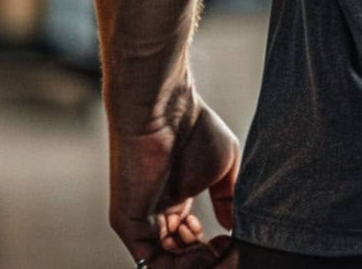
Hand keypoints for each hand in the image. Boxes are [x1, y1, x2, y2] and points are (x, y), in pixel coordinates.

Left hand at [108, 86, 240, 266]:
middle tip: (224, 247)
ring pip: (166, 263)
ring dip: (194, 262)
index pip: (192, 244)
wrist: (166, 109)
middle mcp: (158, 216)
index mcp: (177, 202)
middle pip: (179, 259)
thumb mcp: (223, 168)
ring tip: (212, 245)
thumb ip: (228, 200)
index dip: (213, 250)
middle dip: (206, 260)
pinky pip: (149, 260)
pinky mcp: (129, 223)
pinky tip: (198, 245)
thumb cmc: (194, 128)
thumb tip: (232, 228)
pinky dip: (176, 263)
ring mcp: (142, 222)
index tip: (232, 241)